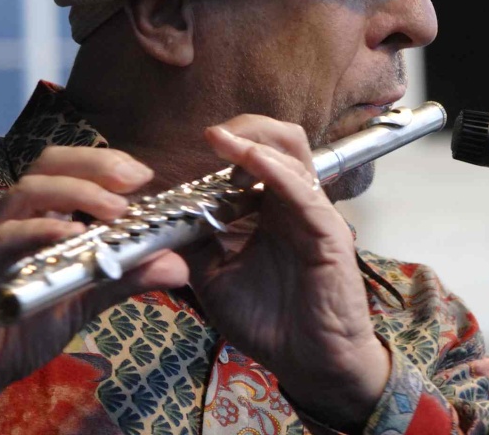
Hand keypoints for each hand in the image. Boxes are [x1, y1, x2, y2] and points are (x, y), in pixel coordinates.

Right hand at [0, 147, 188, 422]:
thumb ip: (125, 279)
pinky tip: (68, 233)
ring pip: (28, 191)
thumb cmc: (20, 329)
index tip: (144, 175)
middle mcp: (16, 218)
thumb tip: (179, 266)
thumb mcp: (82, 301)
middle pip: (50, 165)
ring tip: (115, 210)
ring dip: (76, 192)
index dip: (107, 164)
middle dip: (95, 164)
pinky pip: (0, 238)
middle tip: (135, 179)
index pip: (72, 170)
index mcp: (43, 217)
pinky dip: (37, 230)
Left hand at [185, 116, 389, 430]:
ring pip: (294, 153)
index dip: (230, 145)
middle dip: (247, 128)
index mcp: (272, 210)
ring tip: (221, 141)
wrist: (308, 361)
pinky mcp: (328, 231)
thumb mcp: (214, 277)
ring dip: (255, 140)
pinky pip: (302, 189)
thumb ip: (194, 244)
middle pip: (281, 141)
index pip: (258, 158)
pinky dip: (274, 169)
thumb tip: (160, 217)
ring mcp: (313, 213)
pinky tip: (248, 160)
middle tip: (212, 136)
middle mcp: (295, 204)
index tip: (195, 144)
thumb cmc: (268, 321)